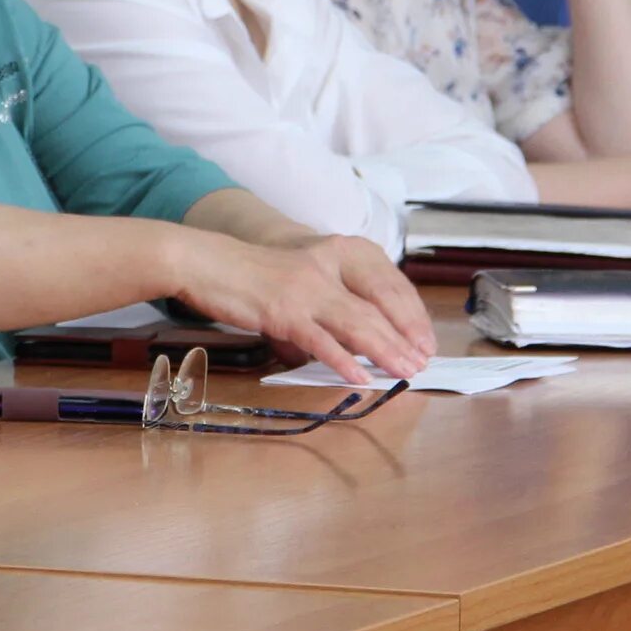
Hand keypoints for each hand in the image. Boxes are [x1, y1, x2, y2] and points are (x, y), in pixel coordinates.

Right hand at [172, 230, 434, 382]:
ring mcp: (305, 289)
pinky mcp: (283, 311)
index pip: (386, 284)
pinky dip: (343, 361)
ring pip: (357, 323)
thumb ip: (328, 302)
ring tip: (405, 371)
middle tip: (423, 362)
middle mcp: (326, 267)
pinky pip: (320, 340)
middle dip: (404, 338)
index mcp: (335, 254)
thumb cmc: (251, 275)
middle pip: (377, 306)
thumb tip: (356, 340)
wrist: (206, 262)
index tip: (424, 339)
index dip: (410, 314)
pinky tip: (359, 377)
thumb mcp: (300, 278)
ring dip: (385, 351)